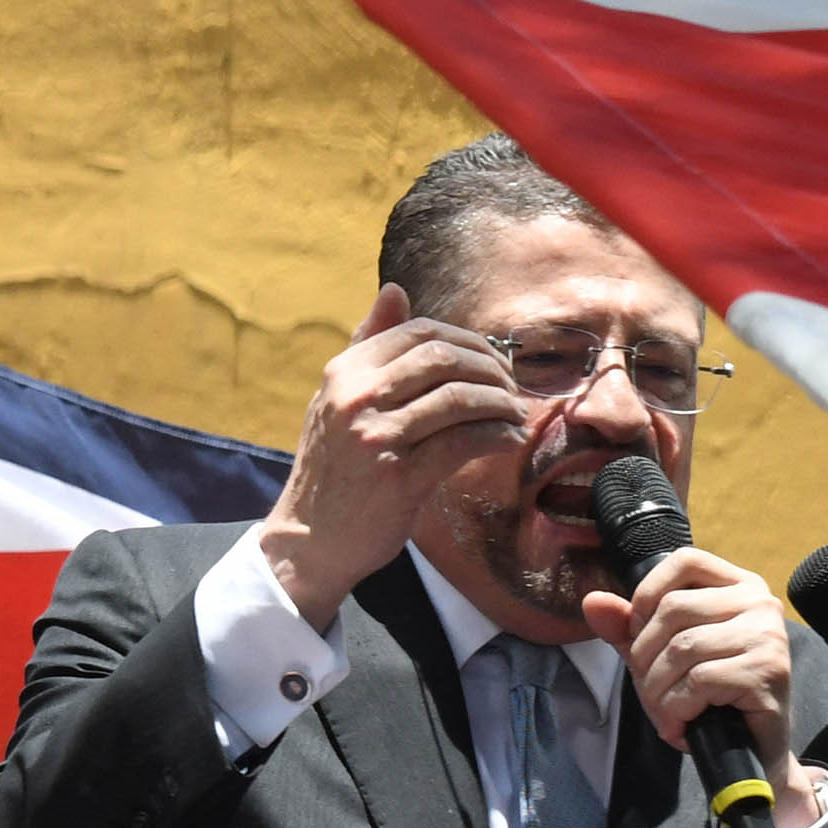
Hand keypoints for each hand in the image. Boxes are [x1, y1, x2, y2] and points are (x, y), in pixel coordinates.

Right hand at [261, 285, 528, 629]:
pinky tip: (510, 439)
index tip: (494, 361)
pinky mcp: (400, 476)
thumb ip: (368, 345)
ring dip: (500, 403)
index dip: (468, 341)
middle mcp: (356, 397)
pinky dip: (497, 436)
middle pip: (444, 358)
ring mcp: (377, 436)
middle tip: (512, 388)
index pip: (420, 331)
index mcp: (345, 372)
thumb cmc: (335, 465)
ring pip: (459, 398)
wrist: (311, 537)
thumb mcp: (338, 398)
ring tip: (516, 414)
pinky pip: (464, 442)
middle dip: (491, 369)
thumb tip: (395, 290)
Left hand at [582, 549, 818, 827]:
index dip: (648, 593)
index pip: (685, 561)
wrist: (753, 755)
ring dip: (658, 691)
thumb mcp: (663, 658)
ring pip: (682, 648)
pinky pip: (699, 680)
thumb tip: (592, 602)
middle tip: (652, 692)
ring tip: (666, 715)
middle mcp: (760, 603)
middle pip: (674, 608)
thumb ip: (630, 629)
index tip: (640, 635)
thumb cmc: (711, 701)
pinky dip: (678, 709)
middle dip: (645, 657)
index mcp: (740, 587)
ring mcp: (768, 635)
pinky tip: (684, 725)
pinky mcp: (768, 670)